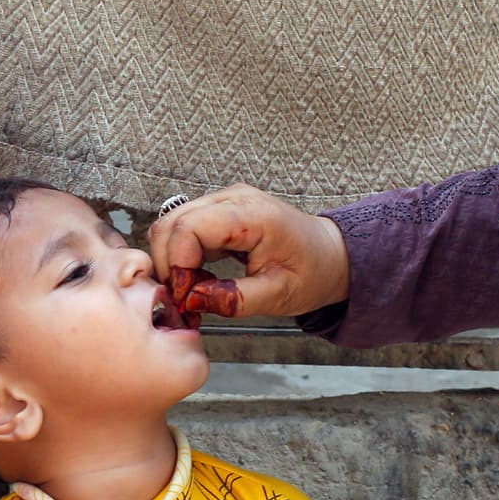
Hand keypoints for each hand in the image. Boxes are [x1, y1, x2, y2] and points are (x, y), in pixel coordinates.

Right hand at [148, 185, 350, 319]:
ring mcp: (225, 201)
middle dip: (169, 264)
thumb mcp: (278, 296)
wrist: (329, 255)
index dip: (178, 264)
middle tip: (184, 298)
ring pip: (172, 224)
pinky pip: (183, 228)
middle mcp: (234, 199)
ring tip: (194, 290)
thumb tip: (191, 301)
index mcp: (254, 216)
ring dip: (173, 261)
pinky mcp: (219, 211)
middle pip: (172, 222)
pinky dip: (181, 256)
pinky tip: (199, 278)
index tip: (185, 296)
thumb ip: (234, 300)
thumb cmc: (312, 271)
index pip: (190, 227)